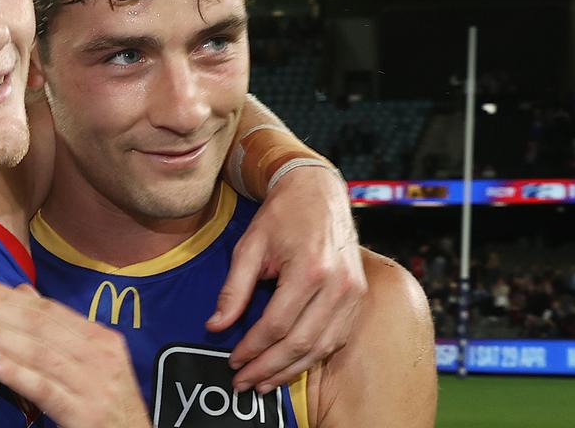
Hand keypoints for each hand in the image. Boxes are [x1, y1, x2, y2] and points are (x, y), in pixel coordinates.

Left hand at [0, 279, 149, 427]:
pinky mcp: (85, 412)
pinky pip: (44, 389)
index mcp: (99, 338)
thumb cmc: (106, 403)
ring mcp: (93, 383)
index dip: (7, 296)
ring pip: (38, 352)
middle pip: (39, 325)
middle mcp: (98, 355)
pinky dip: (15, 372)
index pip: (46, 309)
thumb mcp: (89, 361)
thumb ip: (56, 329)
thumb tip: (23, 292)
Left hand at [206, 165, 365, 392]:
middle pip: (300, 342)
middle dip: (268, 367)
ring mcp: (353, 294)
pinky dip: (312, 357)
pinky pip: (335, 338)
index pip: (276, 324)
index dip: (252, 348)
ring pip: (321, 347)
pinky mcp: (359, 298)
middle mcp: (338, 286)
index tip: (232, 361)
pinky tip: (290, 366)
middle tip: (243, 381)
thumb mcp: (249, 247)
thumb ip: (233, 289)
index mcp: (309, 270)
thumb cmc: (281, 216)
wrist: (318, 192)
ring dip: (290, 370)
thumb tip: (216, 326)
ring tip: (263, 382)